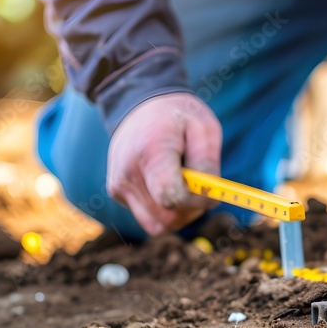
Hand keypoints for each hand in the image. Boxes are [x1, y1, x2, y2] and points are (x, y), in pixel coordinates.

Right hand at [106, 93, 221, 234]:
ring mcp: (119, 185)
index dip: (197, 201)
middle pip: (167, 217)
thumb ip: (208, 164)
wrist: (139, 103)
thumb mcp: (204, 128)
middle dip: (191, 210)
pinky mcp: (116, 192)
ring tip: (184, 186)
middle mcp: (128, 173)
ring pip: (158, 224)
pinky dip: (164, 209)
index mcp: (150, 152)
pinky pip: (149, 217)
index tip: (208, 188)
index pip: (172, 198)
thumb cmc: (177, 115)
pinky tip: (166, 183)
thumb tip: (210, 196)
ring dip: (179, 214)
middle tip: (200, 187)